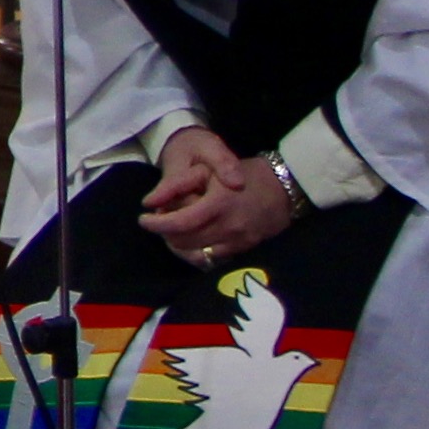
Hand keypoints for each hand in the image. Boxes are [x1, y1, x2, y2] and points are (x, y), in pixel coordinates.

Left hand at [140, 126, 294, 268]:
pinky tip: (193, 239)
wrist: (284, 186)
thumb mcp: (207, 169)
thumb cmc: (242, 172)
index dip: (156, 224)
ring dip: (179, 245)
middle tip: (160, 222)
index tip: (143, 219)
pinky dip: (197, 251)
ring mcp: (239, 242)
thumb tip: (148, 202)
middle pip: (184, 242)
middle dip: (165, 234)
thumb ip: (176, 185)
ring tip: (174, 230)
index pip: (178, 223)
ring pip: (196, 254)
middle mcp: (229, 227)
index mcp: (218, 205)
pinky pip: (213, 258)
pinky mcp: (246, 249)